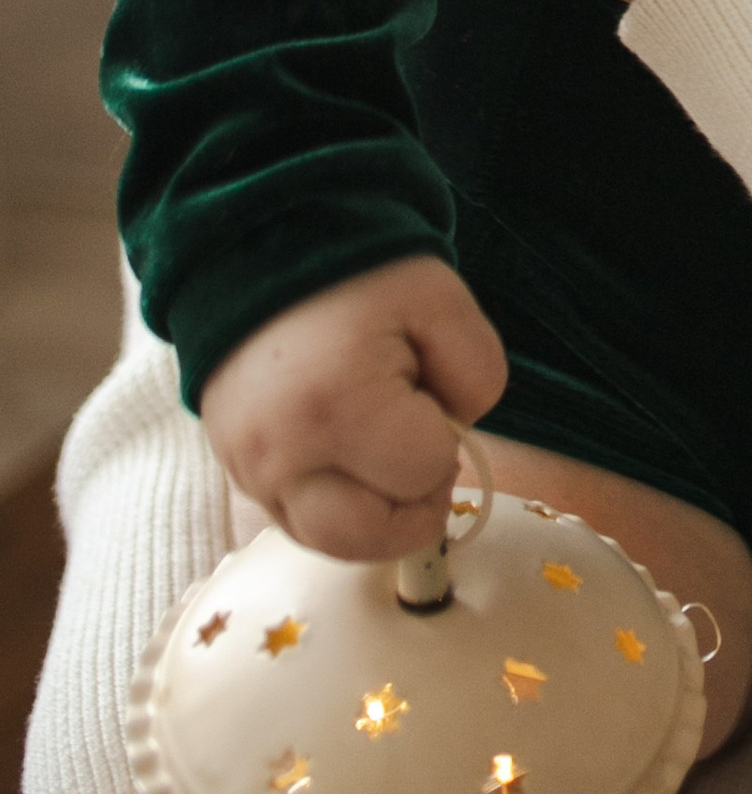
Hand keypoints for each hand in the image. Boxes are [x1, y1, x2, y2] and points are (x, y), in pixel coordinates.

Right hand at [197, 256, 504, 558]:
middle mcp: (281, 457)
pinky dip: (333, 505)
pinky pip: (294, 521)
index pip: (423, 474)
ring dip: (372, 514)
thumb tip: (456, 438)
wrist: (262, 251)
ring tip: (382, 451)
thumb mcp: (442, 303)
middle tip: (419, 447)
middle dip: (413, 504)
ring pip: (329, 542)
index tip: (428, 393)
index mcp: (337, 408)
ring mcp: (248, 472)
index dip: (445, 441)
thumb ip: (477, 375)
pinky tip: (346, 455)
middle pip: (370, 537)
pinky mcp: (232, 473)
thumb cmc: (359, 277)